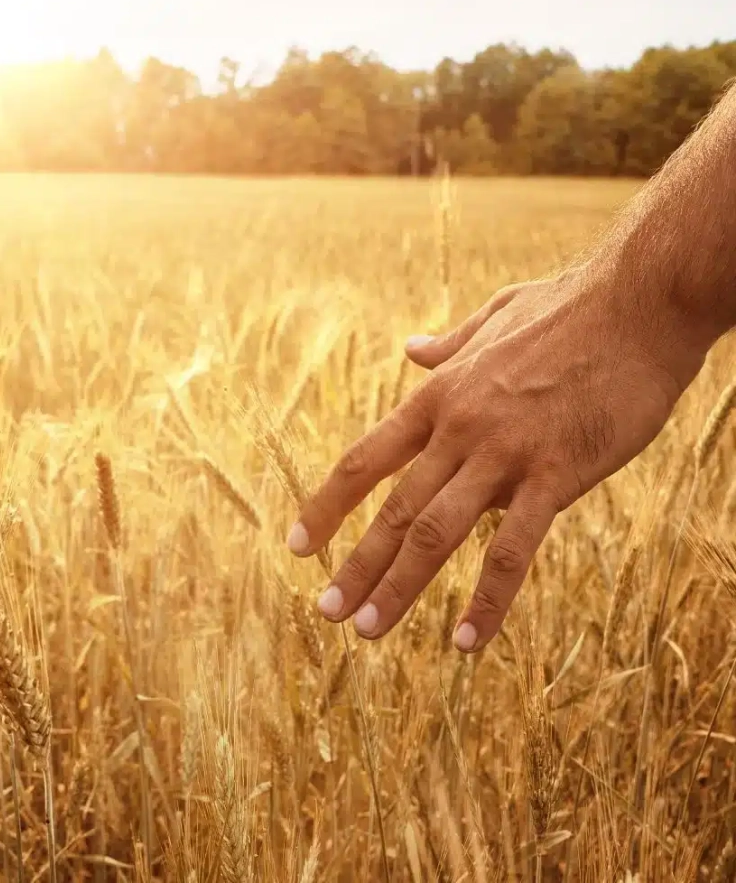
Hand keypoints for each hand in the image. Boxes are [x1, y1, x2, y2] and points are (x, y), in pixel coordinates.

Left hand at [287, 263, 705, 652]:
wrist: (642, 300)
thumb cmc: (573, 308)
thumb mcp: (495, 318)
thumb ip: (450, 345)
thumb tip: (411, 349)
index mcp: (439, 397)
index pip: (365, 462)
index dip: (327, 507)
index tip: (298, 545)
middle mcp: (458, 429)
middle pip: (393, 510)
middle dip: (356, 566)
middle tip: (326, 611)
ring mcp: (505, 453)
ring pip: (435, 533)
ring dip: (398, 587)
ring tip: (368, 631)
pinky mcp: (557, 474)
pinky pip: (514, 549)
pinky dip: (487, 599)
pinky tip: (468, 641)